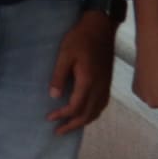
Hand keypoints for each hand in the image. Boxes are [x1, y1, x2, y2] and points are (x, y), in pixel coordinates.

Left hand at [47, 2, 116, 133]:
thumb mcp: (64, 54)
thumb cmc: (80, 38)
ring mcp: (106, 85)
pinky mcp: (107, 82)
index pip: (75, 107)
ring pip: (96, 112)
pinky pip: (102, 104)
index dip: (62, 115)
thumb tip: (53, 96)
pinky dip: (93, 113)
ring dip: (83, 122)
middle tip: (58, 131)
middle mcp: (99, 87)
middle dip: (72, 125)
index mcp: (88, 81)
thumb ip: (58, 76)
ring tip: (70, 125)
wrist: (101, 27)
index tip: (49, 118)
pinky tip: (86, 113)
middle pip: (87, 115)